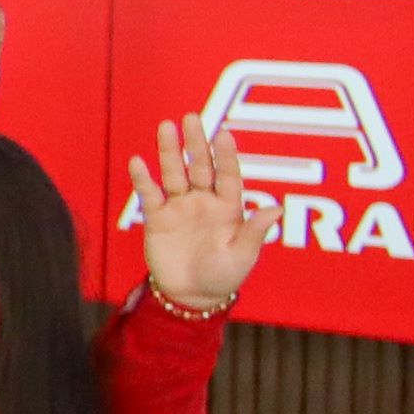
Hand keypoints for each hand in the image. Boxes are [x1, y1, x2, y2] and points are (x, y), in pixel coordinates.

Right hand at [126, 115, 267, 317]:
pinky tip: (138, 161)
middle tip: (191, 118)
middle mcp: (204, 201)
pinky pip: (150, 195)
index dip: (226, 155)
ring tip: (165, 127)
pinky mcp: (158, 219)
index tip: (223, 133)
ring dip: (169, 151)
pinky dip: (143, 179)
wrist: (191, 295)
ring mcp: (180, 207)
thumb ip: (254, 231)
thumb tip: (275, 209)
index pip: (228, 174)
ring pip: (174, 173)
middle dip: (195, 142)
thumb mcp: (243, 256)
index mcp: (229, 207)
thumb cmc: (224, 275)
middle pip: (199, 166)